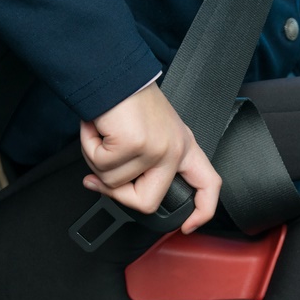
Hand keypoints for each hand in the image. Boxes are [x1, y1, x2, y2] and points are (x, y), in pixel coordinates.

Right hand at [80, 82, 220, 233]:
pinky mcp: (135, 144)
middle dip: (117, 194)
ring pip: (116, 184)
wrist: (112, 73)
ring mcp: (156, 148)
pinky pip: (101, 166)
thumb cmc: (127, 100)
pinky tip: (97, 129)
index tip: (187, 226)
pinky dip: (90, 148)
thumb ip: (143, 164)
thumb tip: (110, 189)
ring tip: (102, 135)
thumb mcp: (150, 133)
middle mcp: (175, 149)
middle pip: (147, 201)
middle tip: (98, 177)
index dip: (202, 212)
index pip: (208, 185)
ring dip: (97, 161)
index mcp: (184, 146)